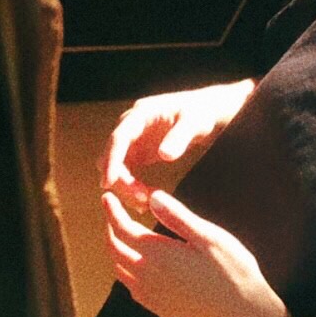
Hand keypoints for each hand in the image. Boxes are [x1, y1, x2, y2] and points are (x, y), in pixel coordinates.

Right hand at [97, 81, 254, 210]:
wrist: (207, 111)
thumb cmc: (201, 112)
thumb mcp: (194, 122)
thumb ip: (180, 137)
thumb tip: (164, 155)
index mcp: (141, 113)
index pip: (119, 137)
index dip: (111, 159)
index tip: (108, 182)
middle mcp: (132, 125)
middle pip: (113, 155)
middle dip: (121, 179)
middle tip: (141, 201)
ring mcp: (134, 139)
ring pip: (118, 166)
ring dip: (125, 185)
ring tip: (145, 204)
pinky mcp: (139, 151)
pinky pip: (127, 171)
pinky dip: (132, 186)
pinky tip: (145, 200)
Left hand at [102, 188, 294, 316]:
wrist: (243, 313)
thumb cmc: (231, 269)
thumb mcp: (207, 235)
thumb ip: (176, 216)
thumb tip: (152, 196)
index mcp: (157, 254)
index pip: (122, 229)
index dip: (111, 212)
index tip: (107, 198)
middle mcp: (147, 277)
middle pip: (114, 251)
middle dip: (110, 230)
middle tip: (113, 214)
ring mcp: (152, 297)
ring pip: (120, 272)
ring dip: (116, 251)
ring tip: (123, 236)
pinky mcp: (161, 310)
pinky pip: (132, 289)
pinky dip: (127, 272)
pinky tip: (139, 267)